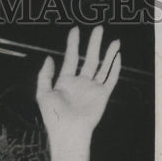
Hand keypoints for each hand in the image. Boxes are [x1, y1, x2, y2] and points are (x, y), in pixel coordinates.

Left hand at [36, 26, 120, 146]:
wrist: (68, 132)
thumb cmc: (53, 116)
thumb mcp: (43, 94)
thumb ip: (44, 75)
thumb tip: (49, 57)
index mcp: (65, 82)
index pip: (71, 58)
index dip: (73, 44)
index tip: (75, 30)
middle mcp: (80, 83)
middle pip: (89, 58)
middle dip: (94, 43)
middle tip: (99, 28)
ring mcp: (92, 89)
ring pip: (102, 66)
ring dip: (108, 53)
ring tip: (114, 40)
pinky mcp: (102, 95)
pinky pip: (111, 79)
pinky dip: (114, 68)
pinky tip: (117, 57)